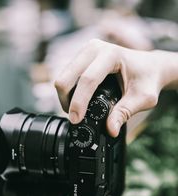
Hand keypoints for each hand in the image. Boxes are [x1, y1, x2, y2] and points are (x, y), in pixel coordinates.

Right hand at [55, 39, 177, 136]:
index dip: (79, 102)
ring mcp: (86, 51)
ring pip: (63, 76)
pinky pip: (66, 76)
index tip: (76, 120)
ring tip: (76, 112)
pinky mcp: (81, 57)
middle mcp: (95, 48)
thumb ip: (125, 113)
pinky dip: (68, 92)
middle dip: (66, 101)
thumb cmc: (148, 79)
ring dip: (65, 97)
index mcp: (111, 54)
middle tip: (75, 118)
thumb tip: (111, 130)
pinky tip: (77, 102)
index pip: (88, 80)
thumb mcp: (142, 98)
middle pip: (67, 77)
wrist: (150, 66)